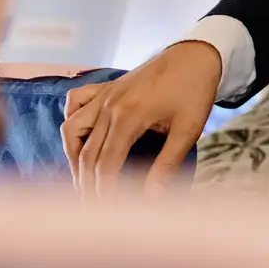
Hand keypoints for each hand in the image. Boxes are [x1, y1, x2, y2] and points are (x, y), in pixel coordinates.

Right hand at [60, 39, 221, 192]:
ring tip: (83, 181)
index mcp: (128, 116)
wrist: (197, 54)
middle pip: (86, 154)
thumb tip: (153, 199)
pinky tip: (79, 139)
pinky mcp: (105, 86)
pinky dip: (71, 122)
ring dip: (73, 159)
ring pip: (71, 130)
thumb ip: (168, 165)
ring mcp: (103, 94)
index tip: (107, 213)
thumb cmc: (195, 90)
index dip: (103, 192)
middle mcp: (108, 105)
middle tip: (92, 208)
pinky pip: (74, 102)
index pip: (106, 164)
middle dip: (87, 185)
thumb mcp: (188, 129)